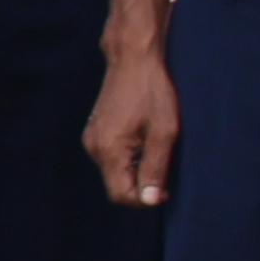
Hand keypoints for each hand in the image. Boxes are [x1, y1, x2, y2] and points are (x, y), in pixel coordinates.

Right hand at [84, 47, 176, 209]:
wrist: (133, 59)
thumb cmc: (153, 92)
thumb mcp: (164, 132)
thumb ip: (156, 168)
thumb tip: (150, 201)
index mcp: (109, 150)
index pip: (120, 195)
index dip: (145, 200)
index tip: (166, 190)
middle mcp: (95, 148)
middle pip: (116, 185)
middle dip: (141, 185)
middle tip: (166, 167)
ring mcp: (92, 138)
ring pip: (114, 171)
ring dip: (136, 171)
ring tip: (156, 148)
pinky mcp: (95, 131)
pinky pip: (111, 157)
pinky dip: (129, 158)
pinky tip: (144, 139)